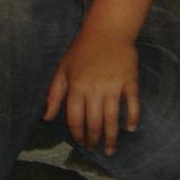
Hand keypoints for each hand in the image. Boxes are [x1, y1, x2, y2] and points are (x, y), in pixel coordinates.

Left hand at [43, 31, 138, 155]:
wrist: (108, 29)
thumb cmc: (82, 49)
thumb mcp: (63, 68)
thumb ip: (54, 94)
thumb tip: (45, 117)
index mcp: (77, 86)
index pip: (75, 118)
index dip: (77, 134)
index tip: (81, 142)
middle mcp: (95, 89)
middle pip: (94, 123)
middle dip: (93, 139)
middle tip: (95, 148)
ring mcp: (114, 86)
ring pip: (112, 119)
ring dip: (111, 137)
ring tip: (109, 149)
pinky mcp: (130, 81)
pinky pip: (133, 104)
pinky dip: (133, 118)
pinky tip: (130, 129)